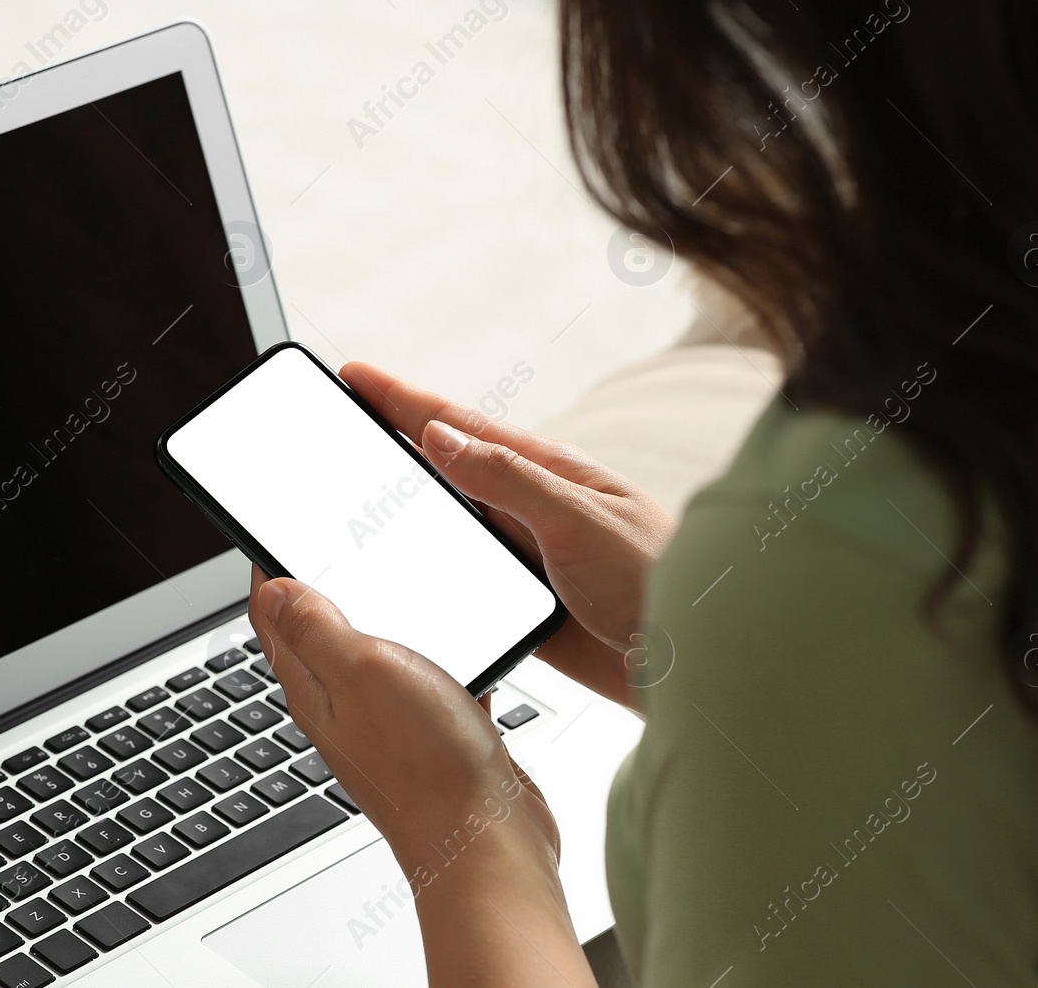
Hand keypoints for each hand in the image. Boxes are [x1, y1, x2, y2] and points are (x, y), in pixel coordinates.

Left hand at [248, 568, 596, 987]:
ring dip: (386, 614)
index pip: (273, 615)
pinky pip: (430, 680)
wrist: (488, 846)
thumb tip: (273, 586)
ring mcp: (390, 723)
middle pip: (319, 630)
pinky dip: (439, 652)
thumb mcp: (361, 669)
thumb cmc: (427, 766)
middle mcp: (345, 705)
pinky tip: (464, 639)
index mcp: (313, 685)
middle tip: (338, 541)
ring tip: (400, 574)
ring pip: (377, 654)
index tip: (280, 528)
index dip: (271, 565)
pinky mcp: (435, 735)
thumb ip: (317, 626)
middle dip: (324, 582)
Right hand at [341, 361, 674, 709]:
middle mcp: (531, 507)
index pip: (457, 425)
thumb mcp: (578, 519)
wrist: (692, 663)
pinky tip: (403, 565)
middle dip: (393, 437)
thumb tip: (441, 437)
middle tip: (345, 414)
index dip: (402, 399)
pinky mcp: (524, 604)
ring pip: (450, 520)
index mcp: (546, 472)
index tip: (356, 374)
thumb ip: (510, 479)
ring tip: (360, 479)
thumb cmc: (658, 580)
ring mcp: (526, 554)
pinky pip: (464, 577)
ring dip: (407, 500)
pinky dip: (429, 565)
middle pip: (446, 465)